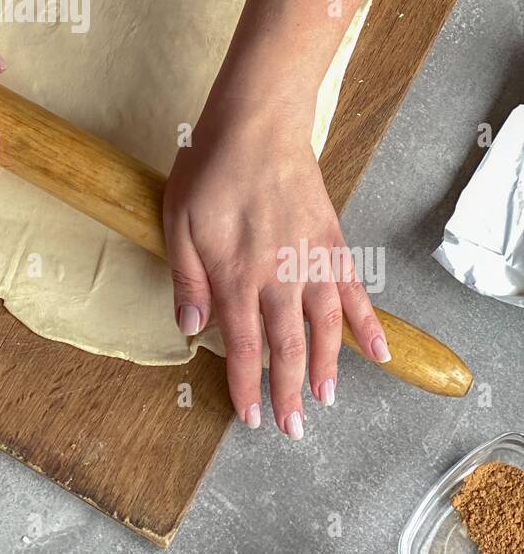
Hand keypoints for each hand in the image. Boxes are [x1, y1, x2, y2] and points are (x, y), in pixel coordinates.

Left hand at [162, 93, 389, 436]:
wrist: (257, 125)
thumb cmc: (209, 170)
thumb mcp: (177, 223)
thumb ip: (186, 279)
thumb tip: (190, 329)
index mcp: (235, 275)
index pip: (242, 345)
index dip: (247, 385)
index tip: (252, 416)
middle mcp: (277, 276)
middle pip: (287, 347)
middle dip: (288, 392)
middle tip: (291, 428)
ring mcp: (310, 260)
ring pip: (324, 328)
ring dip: (327, 368)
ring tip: (326, 400)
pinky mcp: (332, 242)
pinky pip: (354, 291)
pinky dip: (367, 323)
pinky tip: (377, 350)